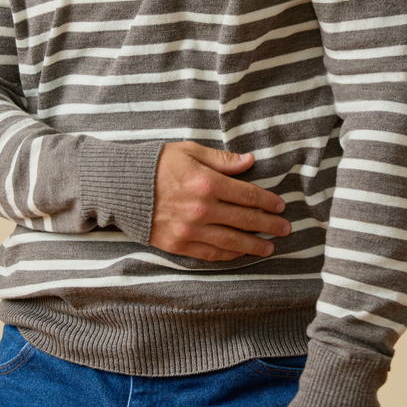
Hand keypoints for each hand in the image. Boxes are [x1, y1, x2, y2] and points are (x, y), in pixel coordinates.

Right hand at [150, 142, 290, 261]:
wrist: (121, 188)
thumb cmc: (156, 165)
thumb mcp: (189, 151)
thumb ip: (221, 160)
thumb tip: (249, 161)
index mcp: (207, 183)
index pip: (247, 195)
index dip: (267, 202)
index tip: (280, 206)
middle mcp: (202, 209)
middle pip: (245, 220)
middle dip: (269, 225)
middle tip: (285, 229)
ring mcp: (190, 230)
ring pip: (232, 242)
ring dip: (254, 245)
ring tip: (269, 248)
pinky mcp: (179, 244)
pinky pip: (211, 253)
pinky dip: (229, 255)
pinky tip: (240, 254)